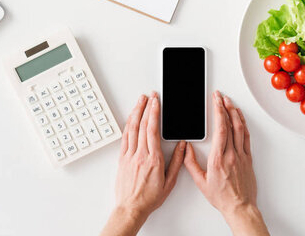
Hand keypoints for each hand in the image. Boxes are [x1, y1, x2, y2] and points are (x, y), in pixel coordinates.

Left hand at [100, 93, 185, 235]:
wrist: (131, 208)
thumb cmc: (150, 198)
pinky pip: (125, 137)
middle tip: (149, 96)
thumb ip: (177, 162)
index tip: (156, 102)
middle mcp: (140, 155)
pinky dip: (128, 125)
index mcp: (153, 159)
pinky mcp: (122, 159)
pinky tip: (131, 118)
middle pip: (142, 125)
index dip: (154, 113)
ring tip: (140, 101)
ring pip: (131, 129)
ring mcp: (129, 156)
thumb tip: (182, 146)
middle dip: (146, 107)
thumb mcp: (170, 182)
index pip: (153, 130)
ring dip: (136, 112)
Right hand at [184, 91, 268, 235]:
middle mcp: (231, 154)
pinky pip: (246, 137)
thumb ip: (190, 163)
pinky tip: (240, 118)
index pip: (220, 128)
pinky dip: (243, 124)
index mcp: (218, 158)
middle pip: (231, 124)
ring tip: (230, 102)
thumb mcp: (200, 181)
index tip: (216, 100)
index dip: (218, 111)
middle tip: (221, 96)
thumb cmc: (221, 197)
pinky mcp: (248, 158)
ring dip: (235, 112)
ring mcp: (241, 155)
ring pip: (240, 128)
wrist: (239, 206)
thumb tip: (186, 148)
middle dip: (225, 106)